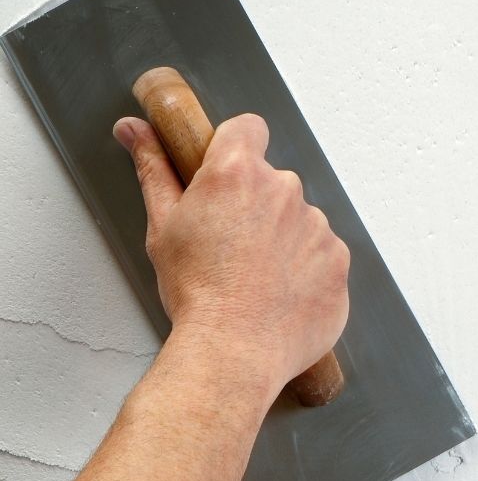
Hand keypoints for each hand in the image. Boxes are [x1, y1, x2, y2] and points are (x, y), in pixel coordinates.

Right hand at [113, 113, 349, 393]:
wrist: (234, 352)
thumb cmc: (196, 293)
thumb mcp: (162, 226)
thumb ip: (155, 169)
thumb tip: (136, 130)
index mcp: (237, 173)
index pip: (248, 128)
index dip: (235, 146)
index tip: (226, 173)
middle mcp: (284, 190)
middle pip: (273, 181)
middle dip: (256, 205)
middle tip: (230, 246)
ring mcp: (317, 224)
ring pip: (299, 219)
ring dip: (283, 239)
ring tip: (255, 278)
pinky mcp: (339, 259)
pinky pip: (322, 253)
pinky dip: (306, 269)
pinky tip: (280, 294)